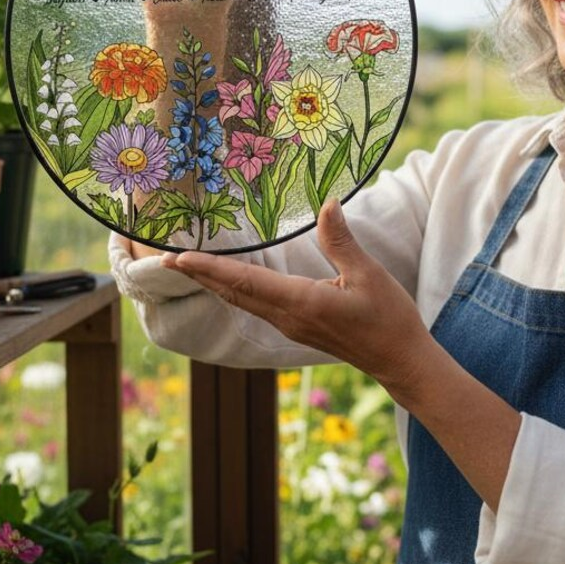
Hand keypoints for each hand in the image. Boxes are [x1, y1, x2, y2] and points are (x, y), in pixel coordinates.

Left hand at [160, 199, 437, 396]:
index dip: (210, 268)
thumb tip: (326, 203)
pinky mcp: (297, 328)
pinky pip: (256, 307)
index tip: (178, 258)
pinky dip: (235, 291)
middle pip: (234, 293)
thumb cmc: (388, 318)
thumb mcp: (367, 274)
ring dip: (214, 283)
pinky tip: (228, 283)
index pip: (244, 282)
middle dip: (199, 275)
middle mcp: (288, 317)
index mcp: (301, 303)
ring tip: (188, 267)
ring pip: (242, 302)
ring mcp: (291, 326)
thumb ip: (340, 240)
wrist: (400, 360)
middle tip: (165, 260)